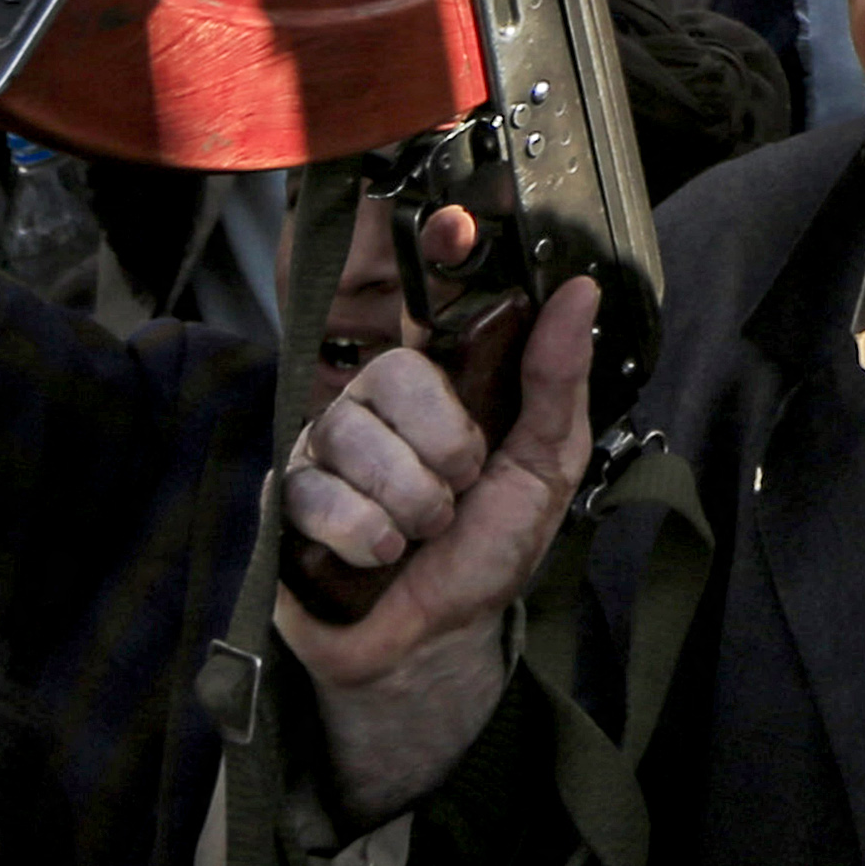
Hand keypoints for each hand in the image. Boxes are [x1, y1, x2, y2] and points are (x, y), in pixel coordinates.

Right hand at [277, 237, 602, 816]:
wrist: (431, 641)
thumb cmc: (487, 549)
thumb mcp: (544, 467)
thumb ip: (556, 381)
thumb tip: (579, 291)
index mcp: (441, 380)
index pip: (430, 296)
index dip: (436, 254)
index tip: (455, 223)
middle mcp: (376, 398)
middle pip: (393, 375)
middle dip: (443, 450)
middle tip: (456, 491)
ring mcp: (323, 443)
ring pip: (354, 438)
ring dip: (409, 505)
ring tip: (419, 533)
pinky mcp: (285, 495)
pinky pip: (316, 494)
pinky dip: (364, 537)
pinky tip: (376, 555)